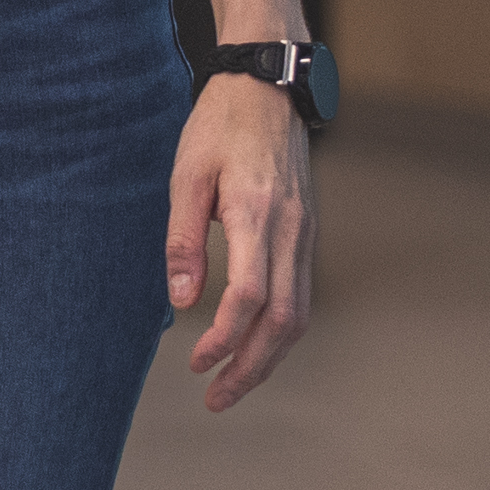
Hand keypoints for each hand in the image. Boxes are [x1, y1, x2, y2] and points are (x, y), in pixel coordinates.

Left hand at [170, 72, 312, 408]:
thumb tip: (181, 300)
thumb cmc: (218, 127)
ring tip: (232, 385)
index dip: (225, 338)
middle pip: (284, 321)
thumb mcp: (186, 175)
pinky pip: (301, 295)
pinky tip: (254, 346)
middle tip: (215, 400)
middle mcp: (292, 231)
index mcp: (258, 215)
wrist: (268, 89)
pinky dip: (280, 332)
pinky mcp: (308, 234)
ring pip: (300, 315)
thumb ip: (183, 239)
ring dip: (268, 358)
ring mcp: (307, 234)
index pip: (250, 296)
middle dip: (251, 367)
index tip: (196, 364)